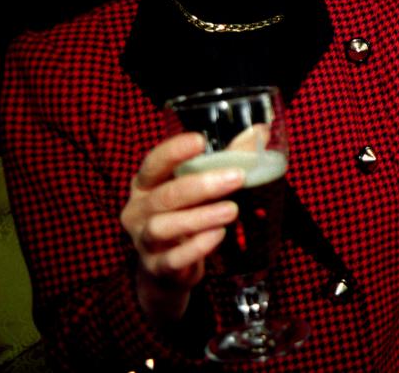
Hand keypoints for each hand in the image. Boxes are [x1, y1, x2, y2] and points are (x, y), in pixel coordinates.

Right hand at [120, 133, 244, 323]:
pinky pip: (172, 258)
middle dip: (201, 185)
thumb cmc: (186, 214)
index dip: (174, 151)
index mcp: (147, 184)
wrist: (169, 269)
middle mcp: (139, 210)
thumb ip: (228, 158)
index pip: (153, 162)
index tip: (200, 141)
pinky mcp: (156, 267)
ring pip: (163, 226)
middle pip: (165, 195)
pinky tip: (218, 235)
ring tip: (232, 210)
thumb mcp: (201, 185)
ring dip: (200, 217)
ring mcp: (144, 240)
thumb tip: (260, 131)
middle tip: (236, 178)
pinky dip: (196, 247)